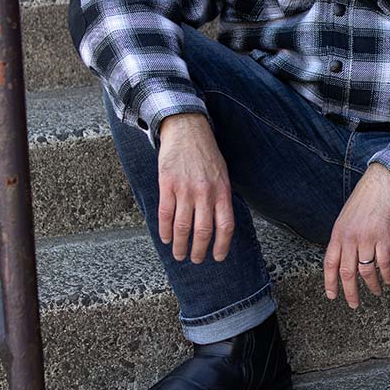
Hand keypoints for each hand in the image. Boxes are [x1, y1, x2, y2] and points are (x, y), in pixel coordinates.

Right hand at [156, 113, 233, 263]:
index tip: (218, 257)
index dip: (222, 245)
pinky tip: (165, 238)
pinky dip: (164, 230)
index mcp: (222, 191)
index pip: (225, 225)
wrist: (187, 130)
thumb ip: (221, 197)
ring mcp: (185, 189)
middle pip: (203, 231)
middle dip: (199, 250)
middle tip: (196, 259)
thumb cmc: (206, 153)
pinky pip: (165, 213)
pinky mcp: (167, 184)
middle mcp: (205, 192)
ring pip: (182, 226)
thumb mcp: (222, 174)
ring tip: (179, 254)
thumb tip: (220, 224)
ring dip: (180, 245)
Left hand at [324, 163, 389, 308]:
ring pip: (366, 271)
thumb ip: (344, 237)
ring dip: (371, 285)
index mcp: (338, 233)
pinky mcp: (383, 236)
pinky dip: (386, 274)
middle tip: (353, 304)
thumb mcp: (346, 218)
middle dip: (349, 292)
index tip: (332, 295)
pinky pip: (384, 262)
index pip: (329, 263)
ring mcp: (366, 237)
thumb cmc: (366, 199)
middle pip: (346, 272)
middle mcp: (350, 237)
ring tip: (376, 292)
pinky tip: (388, 279)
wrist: (382, 182)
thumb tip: (344, 256)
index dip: (329, 282)